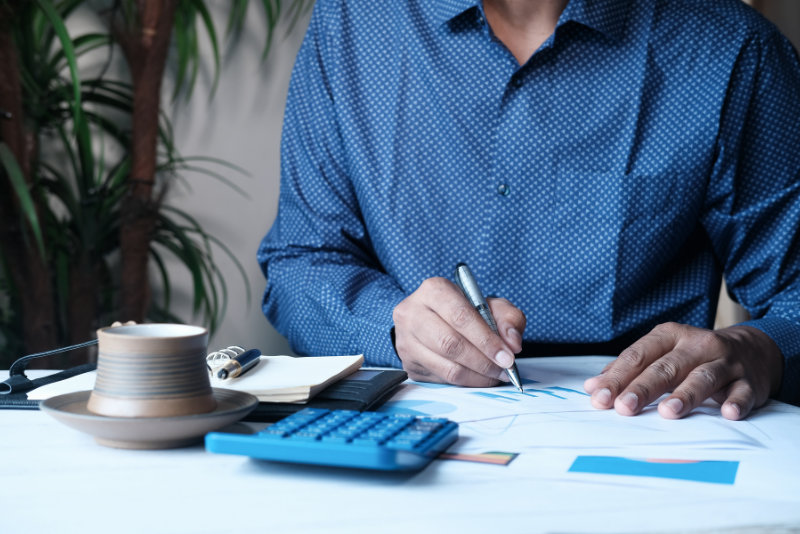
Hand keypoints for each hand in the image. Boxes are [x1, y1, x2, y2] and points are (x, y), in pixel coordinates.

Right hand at [392, 277, 526, 386]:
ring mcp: (406, 340)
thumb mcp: (490, 305)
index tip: (507, 357)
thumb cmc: (464, 310)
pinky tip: (478, 377)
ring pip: (446, 367)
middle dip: (483, 362)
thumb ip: (508, 318)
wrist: (433, 318)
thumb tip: (513, 343)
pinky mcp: (408, 363)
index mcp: (433, 290)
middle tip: (504, 369)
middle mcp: (412, 313)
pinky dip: (466, 382)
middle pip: (450, 344)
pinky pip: (441, 380)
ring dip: (477, 376)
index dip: (487, 340)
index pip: (460, 317)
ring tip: (495, 375)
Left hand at [583, 323, 783, 419]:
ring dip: (685, 395)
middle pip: (666, 367)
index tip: (600, 397)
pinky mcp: (750, 381)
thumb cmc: (694, 356)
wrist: (753, 349)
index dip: (618, 377)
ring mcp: (725, 362)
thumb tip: (593, 387)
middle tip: (624, 407)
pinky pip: (743, 391)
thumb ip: (629, 369)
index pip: (638, 356)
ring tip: (667, 412)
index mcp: (670, 336)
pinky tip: (727, 413)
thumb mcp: (662, 353)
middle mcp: (697, 345)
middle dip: (643, 387)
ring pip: (703, 377)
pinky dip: (736, 402)